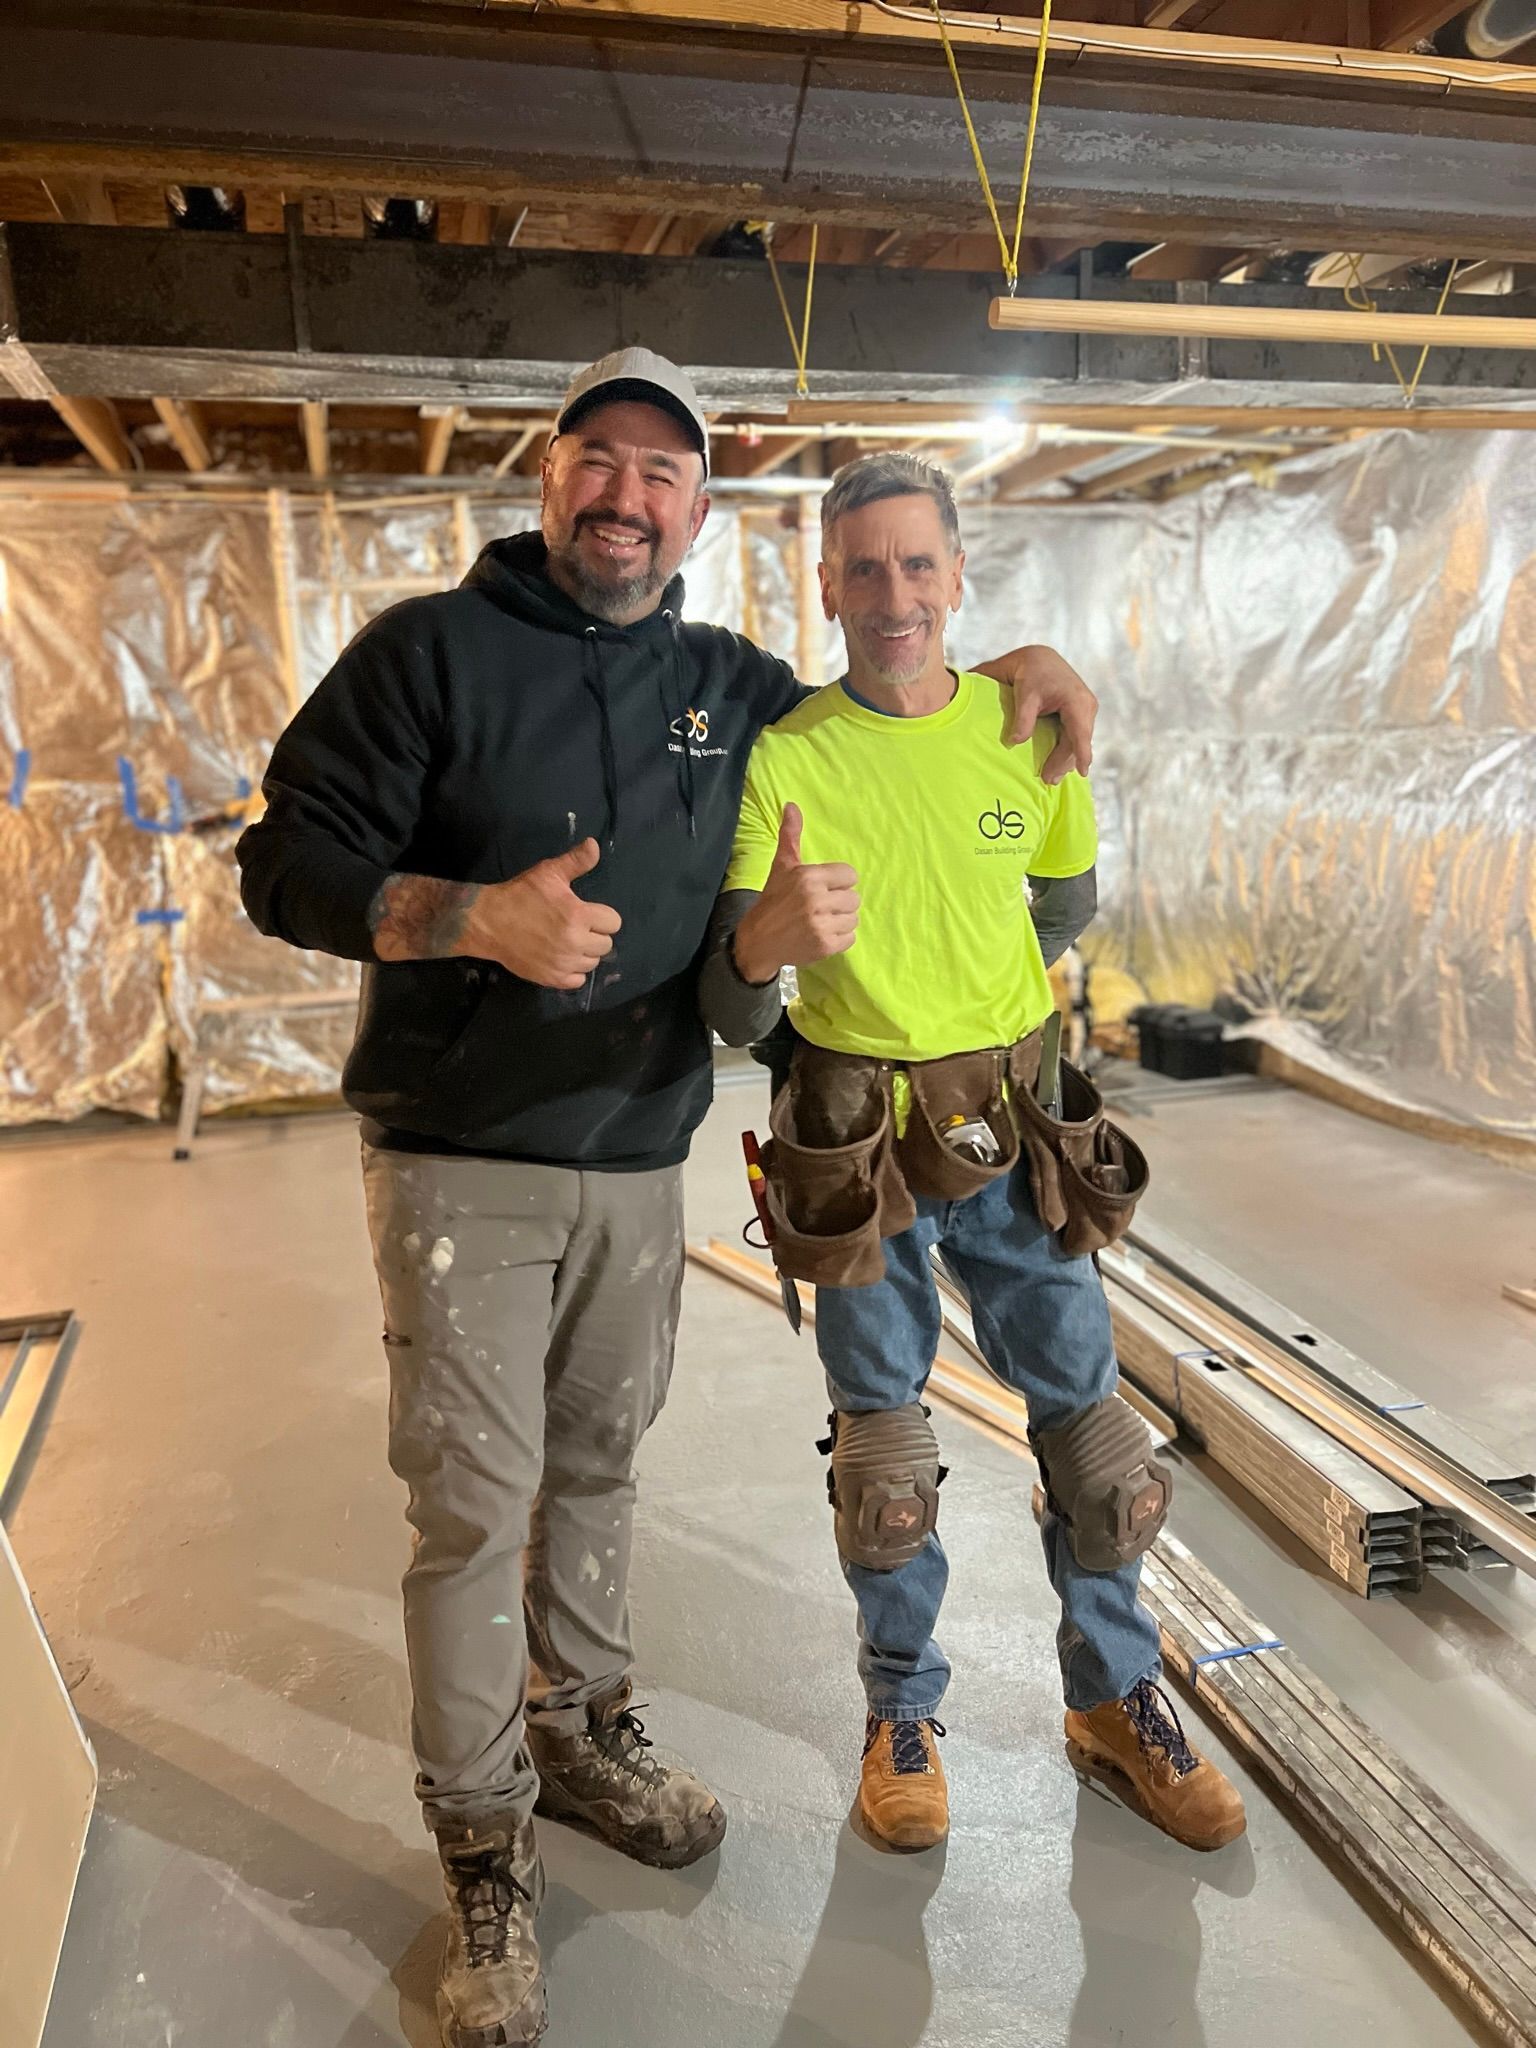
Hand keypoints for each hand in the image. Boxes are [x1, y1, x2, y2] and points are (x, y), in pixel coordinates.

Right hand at [461, 838, 621, 989]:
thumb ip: (576, 861)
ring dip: (585, 953)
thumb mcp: (548, 872)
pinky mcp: (552, 978)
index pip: (613, 923)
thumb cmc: (520, 895)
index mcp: (579, 915)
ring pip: (593, 963)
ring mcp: (564, 963)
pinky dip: (573, 971)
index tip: (587, 913)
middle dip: (595, 934)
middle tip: (576, 927)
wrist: (488, 922)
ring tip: (568, 942)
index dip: (602, 916)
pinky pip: (578, 981)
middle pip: (606, 944)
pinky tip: (562, 958)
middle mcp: (575, 942)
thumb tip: (595, 844)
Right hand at [732, 804, 858, 983]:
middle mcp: (816, 899)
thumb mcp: (781, 866)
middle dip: (839, 903)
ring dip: (840, 921)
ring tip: (821, 921)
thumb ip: (790, 836)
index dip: (838, 882)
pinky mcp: (826, 945)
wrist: (758, 942)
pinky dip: (840, 938)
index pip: (850, 875)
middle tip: (819, 908)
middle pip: (854, 898)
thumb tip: (791, 805)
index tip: (822, 889)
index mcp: (809, 877)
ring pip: (854, 918)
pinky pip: (851, 938)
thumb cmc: (773, 901)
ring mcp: (822, 924)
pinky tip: (822, 935)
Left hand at [973, 644, 1097, 783]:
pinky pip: (1074, 736)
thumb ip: (1022, 717)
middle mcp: (1086, 706)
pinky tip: (1055, 765)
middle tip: (1048, 781)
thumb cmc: (1031, 673)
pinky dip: (1065, 750)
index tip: (1083, 772)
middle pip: (1077, 741)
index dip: (1082, 753)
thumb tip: (1015, 742)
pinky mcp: (1079, 714)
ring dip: (1065, 759)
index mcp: (1077, 700)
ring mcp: (1085, 710)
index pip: (1080, 732)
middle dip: (1065, 762)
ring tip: (1050, 778)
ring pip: (1076, 741)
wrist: (1039, 657)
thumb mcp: (1025, 693)